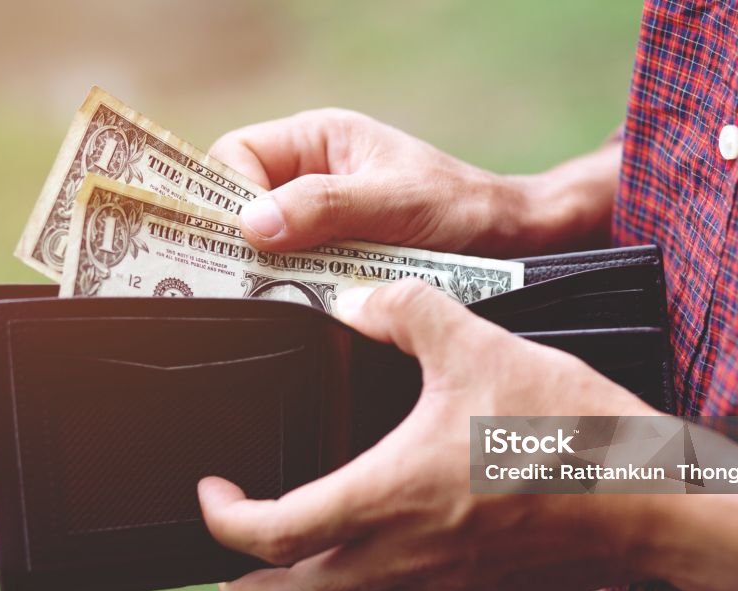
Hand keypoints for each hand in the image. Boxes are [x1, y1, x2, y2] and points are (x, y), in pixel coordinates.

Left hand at [197, 279, 659, 590]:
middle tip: (223, 573)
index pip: (275, 534)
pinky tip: (381, 550)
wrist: (653, 500)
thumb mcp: (480, 345)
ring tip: (287, 568)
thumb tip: (358, 300)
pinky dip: (365, 586)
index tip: (215, 493)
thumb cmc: (569, 431)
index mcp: (391, 495)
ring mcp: (445, 580)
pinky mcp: (480, 585)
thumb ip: (408, 312)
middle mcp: (408, 552)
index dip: (227, 522)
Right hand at [209, 109, 620, 256]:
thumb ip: (323, 207)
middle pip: (242, 202)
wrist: (509, 241)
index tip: (242, 238)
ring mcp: (321, 217)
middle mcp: (310, 174)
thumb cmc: (459, 207)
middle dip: (242, 238)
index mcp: (316, 139)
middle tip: (246, 276)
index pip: (236, 155)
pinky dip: (295, 287)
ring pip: (265, 242)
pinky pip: (294, 270)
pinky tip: (305, 303)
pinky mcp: (334, 256)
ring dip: (270, 268)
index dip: (228, 194)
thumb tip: (251, 225)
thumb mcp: (392, 202)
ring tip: (277, 293)